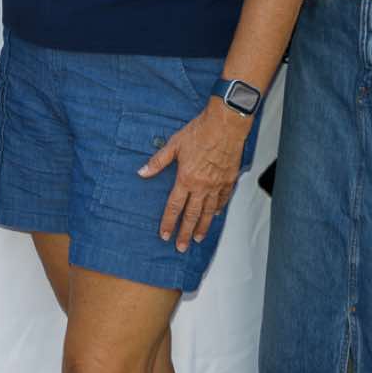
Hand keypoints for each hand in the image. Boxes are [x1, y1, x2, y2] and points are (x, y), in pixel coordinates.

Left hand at [140, 100, 248, 251]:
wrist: (226, 125)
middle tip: (181, 247)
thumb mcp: (174, 144)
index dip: (168, 222)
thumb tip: (142, 172)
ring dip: (203, 226)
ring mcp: (217, 185)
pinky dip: (219, 209)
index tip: (164, 235)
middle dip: (186, 233)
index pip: (174, 207)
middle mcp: (202, 186)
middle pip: (192, 215)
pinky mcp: (229, 180)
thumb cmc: (200, 131)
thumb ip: (158, 161)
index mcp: (186, 179)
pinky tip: (216, 215)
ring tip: (199, 238)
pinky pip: (223, 199)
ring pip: (209, 211)